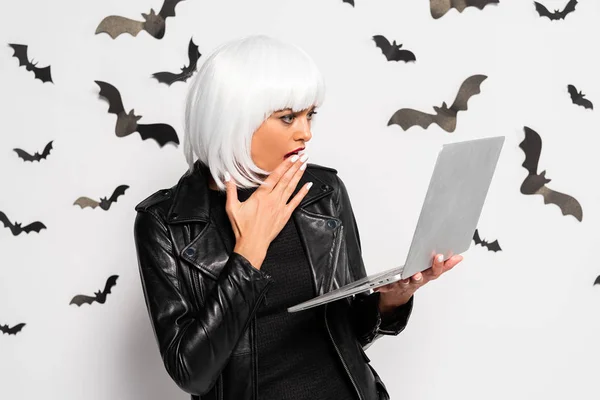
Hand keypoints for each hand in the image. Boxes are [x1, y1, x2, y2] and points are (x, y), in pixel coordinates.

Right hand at [226, 153, 311, 268]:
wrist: (252, 244)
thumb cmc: (242, 228)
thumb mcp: (232, 207)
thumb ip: (230, 190)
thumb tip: (226, 176)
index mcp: (260, 196)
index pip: (274, 176)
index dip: (284, 165)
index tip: (291, 157)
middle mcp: (272, 199)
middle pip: (286, 179)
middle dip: (295, 166)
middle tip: (303, 156)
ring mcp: (280, 207)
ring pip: (291, 187)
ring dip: (299, 175)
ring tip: (304, 165)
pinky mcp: (285, 215)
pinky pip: (296, 201)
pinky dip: (303, 193)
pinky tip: (308, 186)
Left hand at [374, 253, 463, 309]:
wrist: (398, 296)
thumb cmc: (415, 280)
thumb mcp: (431, 273)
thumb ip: (445, 265)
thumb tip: (459, 257)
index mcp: (425, 277)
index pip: (434, 271)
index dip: (439, 265)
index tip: (441, 255)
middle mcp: (414, 282)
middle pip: (419, 279)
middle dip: (421, 275)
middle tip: (420, 271)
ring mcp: (403, 285)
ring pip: (405, 283)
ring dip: (406, 281)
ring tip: (406, 277)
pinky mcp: (390, 288)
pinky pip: (385, 288)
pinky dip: (381, 288)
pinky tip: (376, 288)